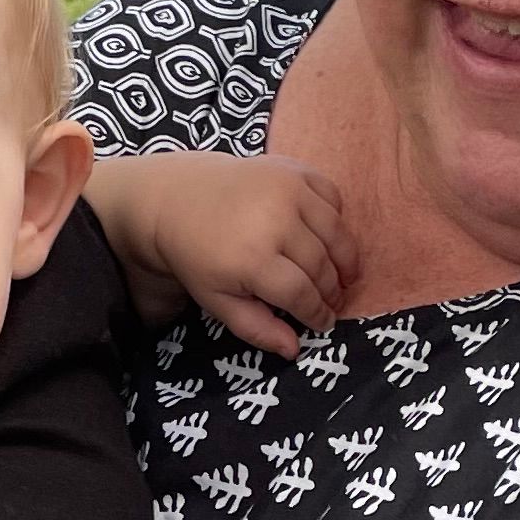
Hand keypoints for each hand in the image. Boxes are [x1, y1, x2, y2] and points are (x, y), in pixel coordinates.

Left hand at [122, 151, 351, 352]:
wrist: (175, 196)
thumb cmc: (196, 255)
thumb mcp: (216, 300)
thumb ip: (256, 328)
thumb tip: (295, 350)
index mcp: (252, 258)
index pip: (302, 294)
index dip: (318, 314)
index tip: (324, 323)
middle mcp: (275, 220)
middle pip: (322, 266)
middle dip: (332, 291)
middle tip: (333, 303)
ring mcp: (287, 189)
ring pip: (335, 233)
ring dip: (345, 260)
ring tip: (344, 278)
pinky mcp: (293, 169)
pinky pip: (332, 196)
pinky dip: (336, 219)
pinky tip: (328, 238)